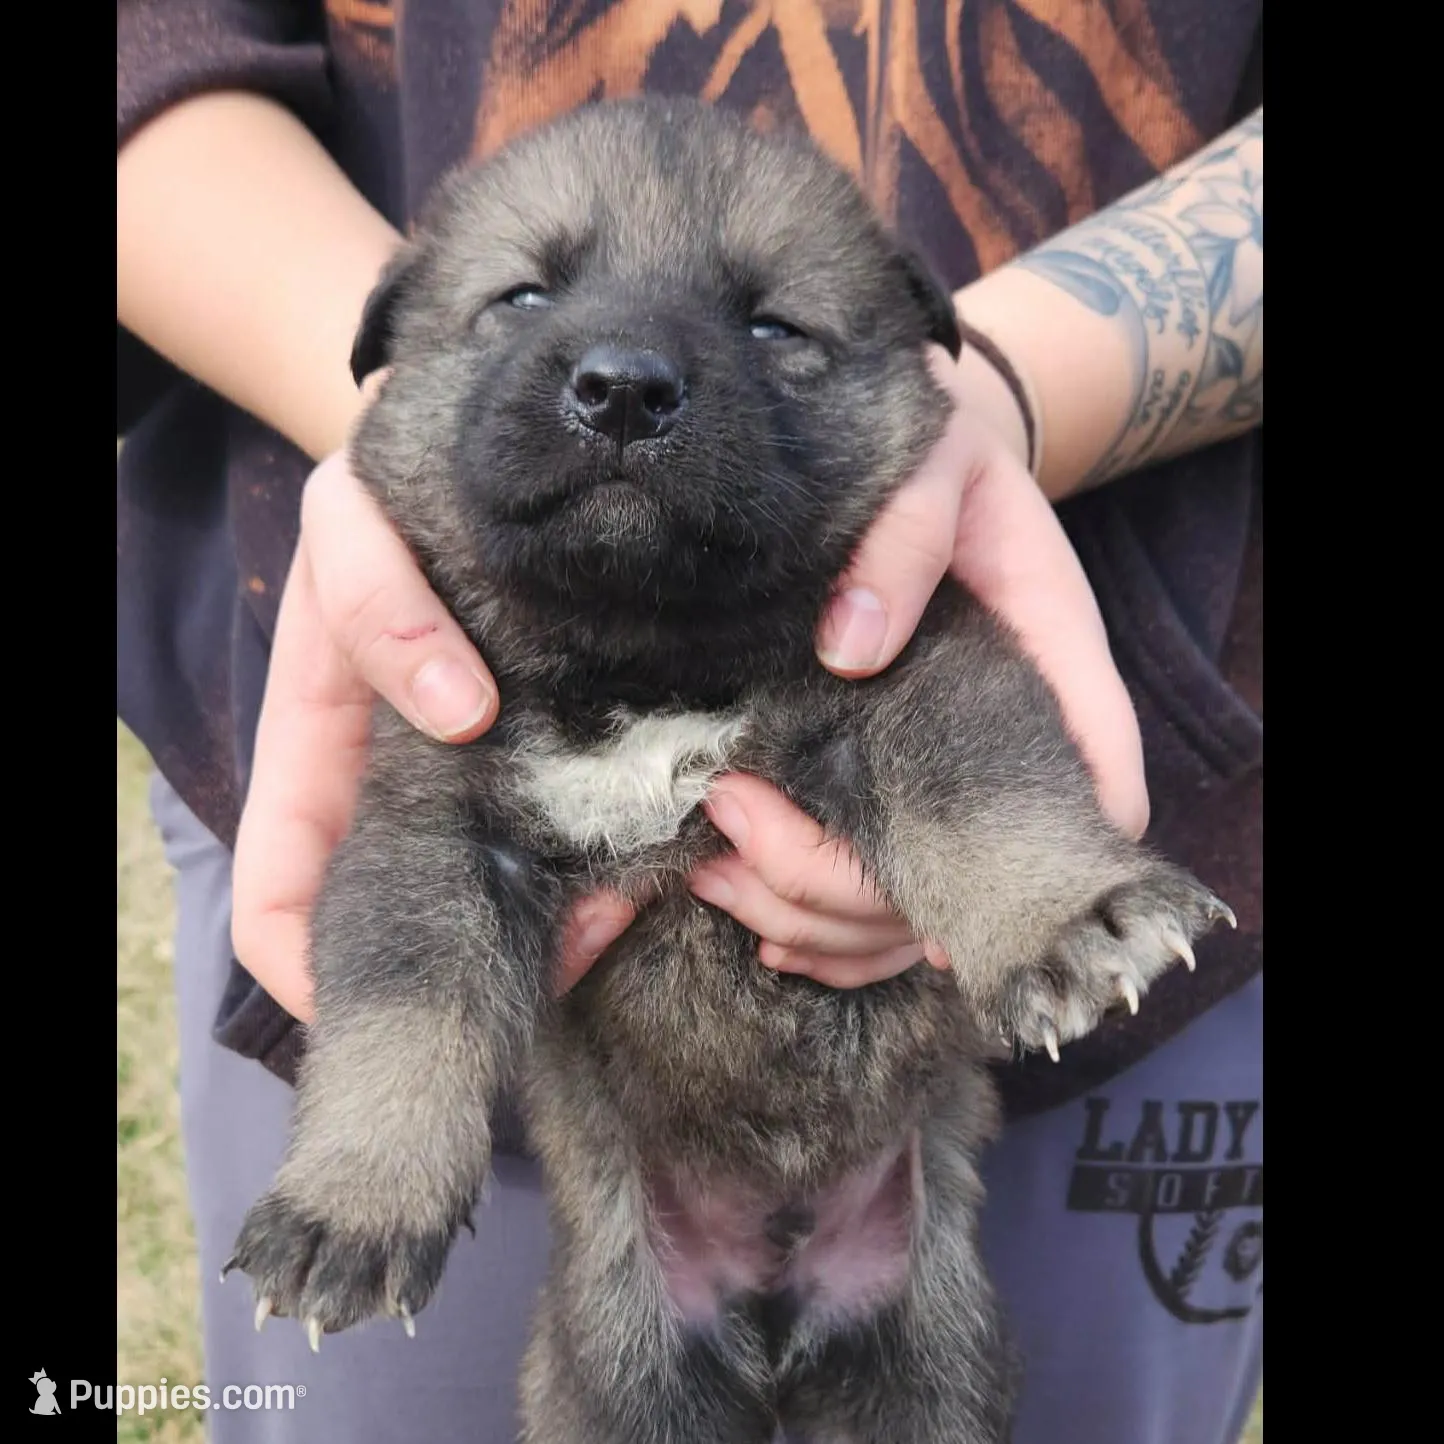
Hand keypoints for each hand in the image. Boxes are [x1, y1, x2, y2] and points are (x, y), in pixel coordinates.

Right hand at [229, 448, 632, 1020]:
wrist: (468, 469)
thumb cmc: (378, 502)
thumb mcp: (348, 529)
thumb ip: (374, 607)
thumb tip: (460, 714)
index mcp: (312, 766)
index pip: (281, 911)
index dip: (319, 974)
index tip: (421, 980)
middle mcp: (387, 797)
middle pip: (413, 925)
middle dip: (486, 951)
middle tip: (583, 928)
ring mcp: (464, 791)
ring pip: (502, 896)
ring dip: (564, 916)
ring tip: (631, 888)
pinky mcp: (539, 766)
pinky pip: (564, 838)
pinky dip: (604, 854)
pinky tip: (655, 839)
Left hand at [683, 349, 1148, 986]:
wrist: (912, 457)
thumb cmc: (937, 457)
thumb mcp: (933, 467)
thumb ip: (906, 540)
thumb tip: (850, 650)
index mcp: (1051, 666)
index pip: (1095, 785)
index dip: (1038, 860)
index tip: (926, 879)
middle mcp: (1008, 742)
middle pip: (969, 880)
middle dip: (847, 889)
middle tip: (733, 826)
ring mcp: (948, 777)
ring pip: (913, 914)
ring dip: (817, 924)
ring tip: (717, 877)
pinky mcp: (893, 788)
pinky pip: (875, 904)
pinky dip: (821, 934)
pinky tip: (757, 919)